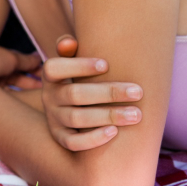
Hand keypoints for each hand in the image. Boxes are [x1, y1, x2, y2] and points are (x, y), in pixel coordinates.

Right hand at [42, 34, 143, 150]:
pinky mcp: (61, 138)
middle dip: (108, 92)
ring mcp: (54, 118)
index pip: (55, 68)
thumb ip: (70, 49)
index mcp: (50, 76)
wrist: (71, 109)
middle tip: (138, 92)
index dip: (78, 66)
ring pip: (76, 118)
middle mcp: (48, 97)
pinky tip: (115, 132)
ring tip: (136, 114)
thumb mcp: (72, 62)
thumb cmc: (80, 79)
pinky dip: (93, 138)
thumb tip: (69, 42)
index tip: (107, 64)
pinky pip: (73, 143)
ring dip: (108, 116)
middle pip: (74, 94)